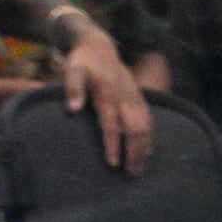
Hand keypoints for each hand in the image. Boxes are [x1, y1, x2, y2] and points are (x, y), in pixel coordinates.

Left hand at [61, 22, 152, 174]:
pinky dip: (149, 139)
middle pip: (134, 129)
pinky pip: (149, 122)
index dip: (113, 144)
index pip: (112, 124)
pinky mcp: (141, 100)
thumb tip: (72, 109)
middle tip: (130, 173)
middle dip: (134, 152)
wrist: (101, 47)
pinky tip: (147, 153)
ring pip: (145, 128)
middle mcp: (125, 98)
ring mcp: (135, 99)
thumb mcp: (73, 69)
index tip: (113, 163)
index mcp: (108, 93)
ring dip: (143, 149)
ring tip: (139, 169)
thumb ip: (73, 88)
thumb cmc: (84, 62)